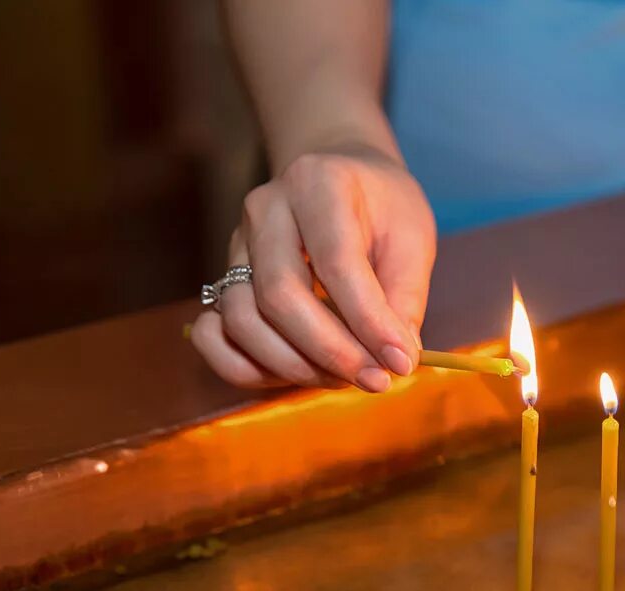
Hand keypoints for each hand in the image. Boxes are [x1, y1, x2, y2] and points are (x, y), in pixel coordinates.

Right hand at [192, 147, 435, 389]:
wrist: (339, 177)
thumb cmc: (381, 207)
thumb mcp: (411, 237)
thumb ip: (405, 297)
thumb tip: (397, 359)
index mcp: (317, 184)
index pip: (336, 263)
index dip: (369, 321)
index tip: (401, 362)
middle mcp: (265, 210)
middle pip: (280, 296)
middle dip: (331, 351)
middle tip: (375, 379)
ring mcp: (236, 246)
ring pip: (242, 320)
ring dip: (294, 365)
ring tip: (344, 377)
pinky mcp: (224, 280)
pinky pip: (213, 336)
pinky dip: (248, 368)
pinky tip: (296, 375)